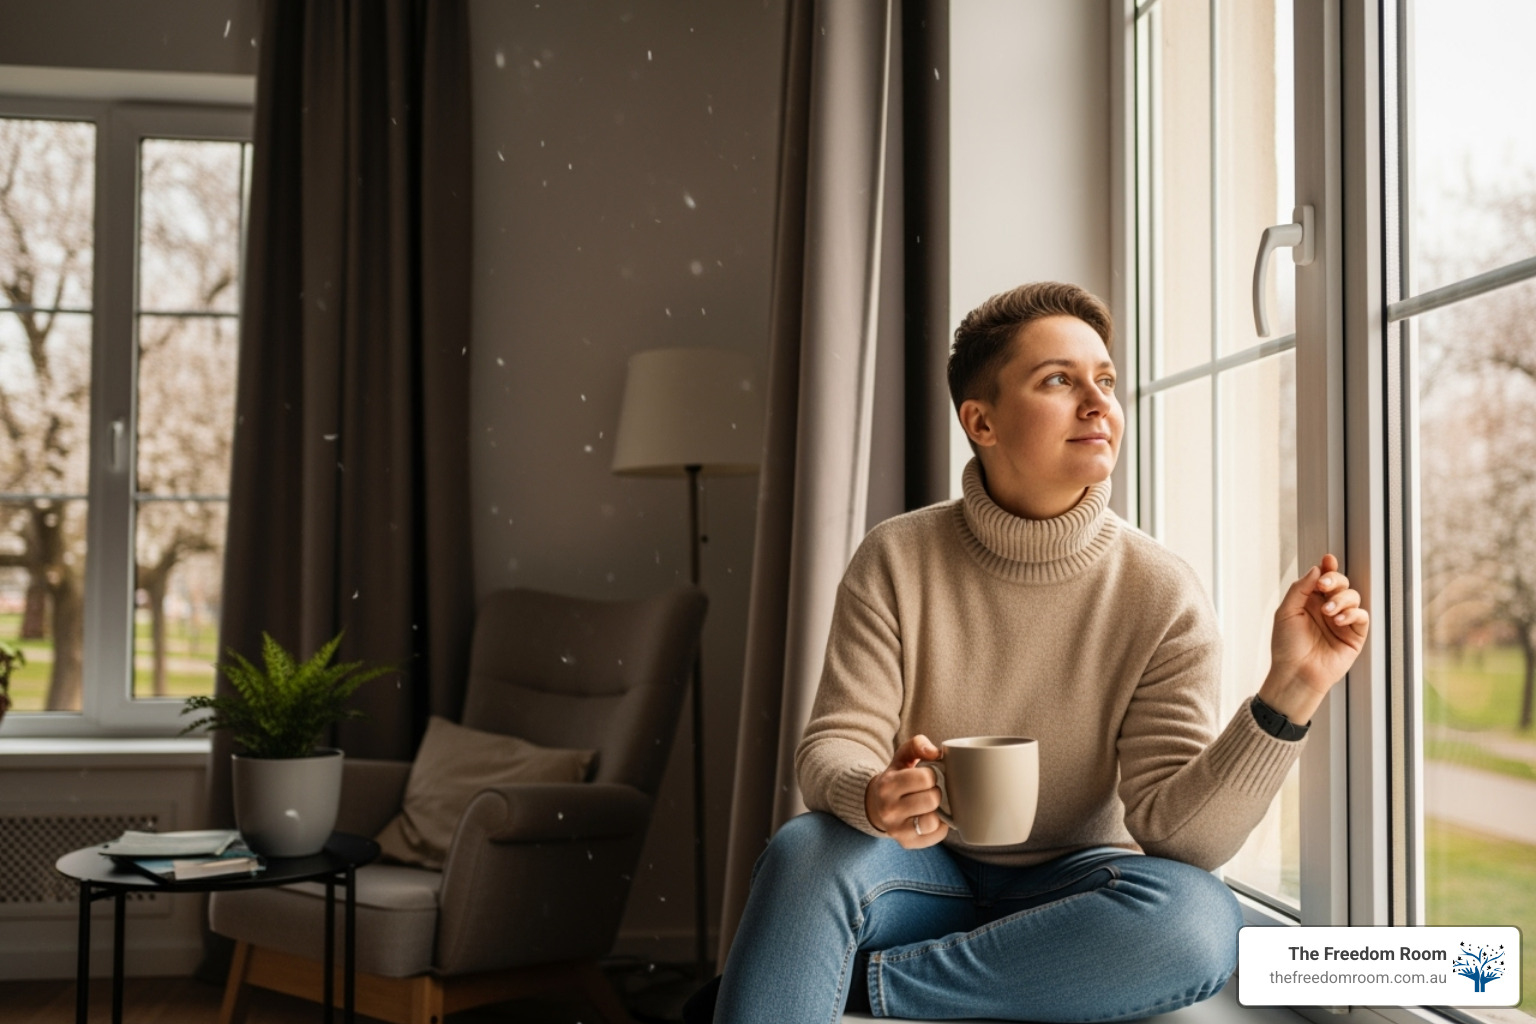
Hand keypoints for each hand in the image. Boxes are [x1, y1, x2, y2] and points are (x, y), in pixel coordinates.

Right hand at [864, 734, 948, 847]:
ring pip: (933, 821)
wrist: (876, 805)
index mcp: (887, 785)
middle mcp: (888, 809)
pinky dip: (940, 826)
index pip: (925, 778)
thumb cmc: (897, 778)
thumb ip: (917, 745)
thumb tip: (937, 753)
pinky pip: (936, 836)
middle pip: (932, 799)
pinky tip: (932, 818)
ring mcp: (896, 829)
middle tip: (930, 791)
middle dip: (936, 792)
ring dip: (938, 811)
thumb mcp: (901, 757)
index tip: (927, 776)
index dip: (932, 775)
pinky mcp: (906, 843)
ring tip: (931, 805)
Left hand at [1259, 553, 1368, 723]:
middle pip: (1341, 583)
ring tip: (1328, 612)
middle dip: (1335, 580)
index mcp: (1310, 601)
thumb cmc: (1287, 646)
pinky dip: (1352, 613)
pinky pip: (1362, 616)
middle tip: (1325, 585)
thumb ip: (1300, 589)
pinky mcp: (1354, 636)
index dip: (1328, 568)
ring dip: (1342, 599)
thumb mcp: (1286, 612)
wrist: (1295, 673)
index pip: (1323, 579)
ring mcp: (1342, 622)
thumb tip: (1316, 569)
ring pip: (1353, 597)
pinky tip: (1338, 620)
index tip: (1328, 559)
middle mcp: (1327, 609)